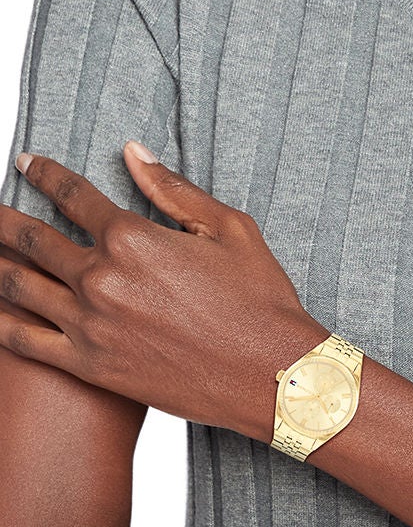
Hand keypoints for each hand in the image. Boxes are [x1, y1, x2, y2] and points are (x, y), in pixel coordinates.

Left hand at [0, 142, 329, 437]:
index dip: (43, 173)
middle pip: (30, 238)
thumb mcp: (228, 230)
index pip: (71, 193)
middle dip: (1, 219)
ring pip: (17, 285)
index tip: (26, 163)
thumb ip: (173, 189)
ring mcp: (90, 325)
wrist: (272, 375)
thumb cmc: (259, 302)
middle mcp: (101, 278)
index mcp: (133, 237)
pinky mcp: (92, 367)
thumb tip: (133, 152)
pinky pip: (24, 342)